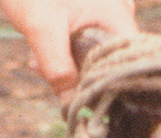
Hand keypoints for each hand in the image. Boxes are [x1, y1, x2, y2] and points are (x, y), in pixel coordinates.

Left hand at [0, 0, 137, 95]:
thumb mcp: (41, 29)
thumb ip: (57, 69)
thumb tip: (70, 104)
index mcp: (118, 16)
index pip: (125, 64)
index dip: (105, 86)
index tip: (80, 98)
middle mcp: (120, 12)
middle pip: (108, 60)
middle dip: (77, 74)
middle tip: (41, 71)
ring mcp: (108, 10)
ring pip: (94, 51)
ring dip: (66, 63)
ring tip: (34, 60)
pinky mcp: (93, 11)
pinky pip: (86, 39)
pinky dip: (64, 49)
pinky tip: (38, 50)